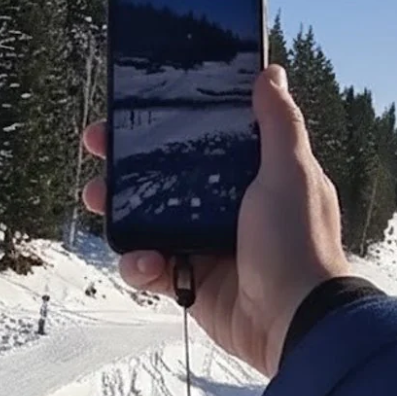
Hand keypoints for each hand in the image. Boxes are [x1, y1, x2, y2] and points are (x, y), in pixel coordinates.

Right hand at [82, 65, 350, 377]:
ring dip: (120, 211)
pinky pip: (151, 269)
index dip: (170, 123)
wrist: (295, 322)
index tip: (136, 105)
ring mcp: (207, 248)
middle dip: (128, 162)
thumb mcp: (292, 172)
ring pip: (149, 222)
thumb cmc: (298, 243)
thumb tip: (272, 73)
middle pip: (166, 177)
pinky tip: (147, 262)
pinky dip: (140, 265)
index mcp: (254, 177)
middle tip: (98, 147)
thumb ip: (279, 123)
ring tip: (100, 199)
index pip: (204, 140)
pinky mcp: (192, 285)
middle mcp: (228, 209)